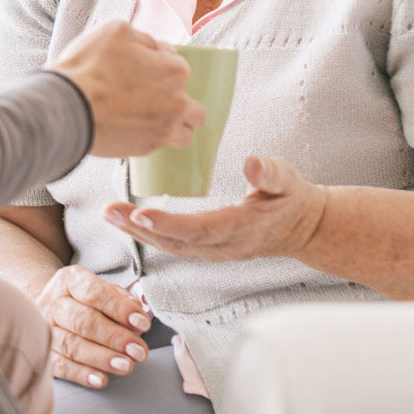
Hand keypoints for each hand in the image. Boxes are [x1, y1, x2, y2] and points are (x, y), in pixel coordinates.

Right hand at [36, 265, 151, 389]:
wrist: (52, 307)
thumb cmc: (86, 300)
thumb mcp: (103, 289)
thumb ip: (121, 299)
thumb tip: (138, 313)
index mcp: (70, 280)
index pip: (94, 293)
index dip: (119, 308)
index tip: (142, 323)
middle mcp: (54, 302)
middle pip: (82, 321)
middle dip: (114, 337)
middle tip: (138, 350)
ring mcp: (44, 328)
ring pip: (71, 345)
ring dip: (102, 358)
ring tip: (126, 366)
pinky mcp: (43, 352)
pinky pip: (60, 366)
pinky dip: (81, 374)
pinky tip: (102, 380)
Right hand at [50, 20, 205, 157]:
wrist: (67, 107)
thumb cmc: (89, 67)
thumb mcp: (116, 30)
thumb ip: (145, 38)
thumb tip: (157, 48)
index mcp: (174, 71)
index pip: (180, 67)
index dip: (161, 67)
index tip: (145, 69)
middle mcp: (176, 103)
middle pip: (194, 108)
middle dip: (180, 103)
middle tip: (155, 97)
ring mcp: (163, 129)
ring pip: (184, 134)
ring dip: (173, 126)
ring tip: (151, 118)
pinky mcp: (145, 149)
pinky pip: (158, 145)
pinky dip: (149, 138)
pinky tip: (131, 128)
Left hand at [104, 156, 328, 261]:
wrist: (304, 227)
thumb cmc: (292, 197)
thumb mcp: (288, 179)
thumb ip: (271, 172)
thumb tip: (251, 163)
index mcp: (241, 227)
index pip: (199, 229)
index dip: (168, 224)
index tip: (140, 213)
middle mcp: (224, 245)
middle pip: (176, 241)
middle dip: (140, 229)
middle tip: (110, 212)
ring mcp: (216, 250)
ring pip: (172, 246)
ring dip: (139, 232)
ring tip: (111, 215)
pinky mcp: (210, 247)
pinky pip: (176, 244)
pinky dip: (151, 234)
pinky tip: (130, 221)